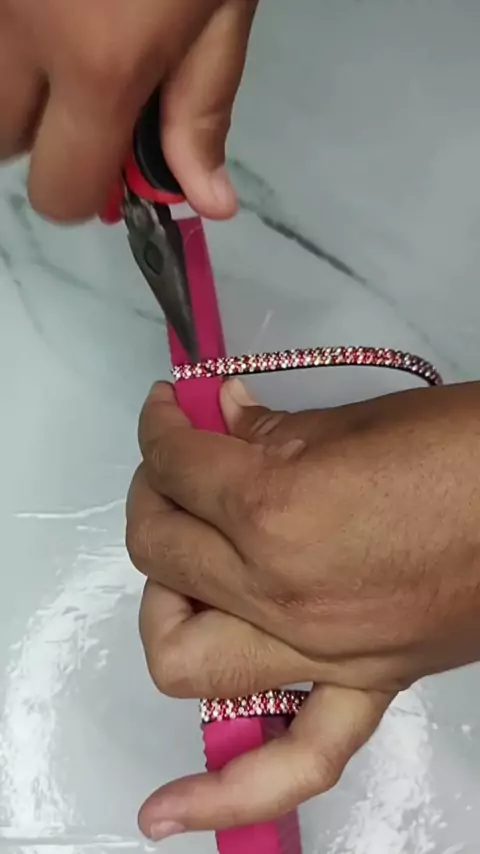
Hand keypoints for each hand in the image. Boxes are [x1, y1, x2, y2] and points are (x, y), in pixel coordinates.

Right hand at [0, 0, 256, 219]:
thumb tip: (208, 203)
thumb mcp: (221, 11)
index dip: (87, 193)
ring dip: (20, 91)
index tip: (111, 163)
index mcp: (98, 65)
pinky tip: (60, 14)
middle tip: (83, 98)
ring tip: (70, 48)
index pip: (59, 192)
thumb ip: (203, 109)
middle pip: (2, 145)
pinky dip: (14, 43)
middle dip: (41, 141)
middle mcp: (23, 35)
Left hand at [127, 378, 479, 837]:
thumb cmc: (458, 448)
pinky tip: (167, 811)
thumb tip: (219, 413)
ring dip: (164, 609)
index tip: (166, 411)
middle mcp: (279, 594)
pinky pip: (291, 763)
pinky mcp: (364, 687)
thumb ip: (269, 428)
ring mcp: (318, 653)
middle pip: (161, 552)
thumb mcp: (352, 422)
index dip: (159, 429)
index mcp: (274, 511)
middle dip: (153, 497)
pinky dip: (225, 793)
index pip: (176, 469)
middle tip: (177, 471)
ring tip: (185, 576)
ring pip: (183, 658)